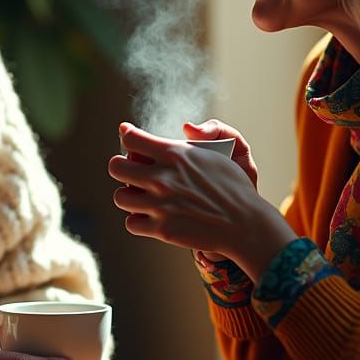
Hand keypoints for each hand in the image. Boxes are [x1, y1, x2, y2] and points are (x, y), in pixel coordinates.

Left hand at [109, 122, 295, 281]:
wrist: (244, 224)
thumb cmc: (232, 186)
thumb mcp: (213, 154)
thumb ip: (187, 144)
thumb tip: (180, 130)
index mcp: (175, 155)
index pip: (131, 139)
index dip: (127, 135)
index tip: (127, 134)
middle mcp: (163, 179)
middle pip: (115, 167)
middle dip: (120, 166)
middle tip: (129, 169)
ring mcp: (160, 205)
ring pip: (120, 197)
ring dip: (128, 195)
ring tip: (139, 195)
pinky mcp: (162, 229)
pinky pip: (131, 223)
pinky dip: (137, 220)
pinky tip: (149, 215)